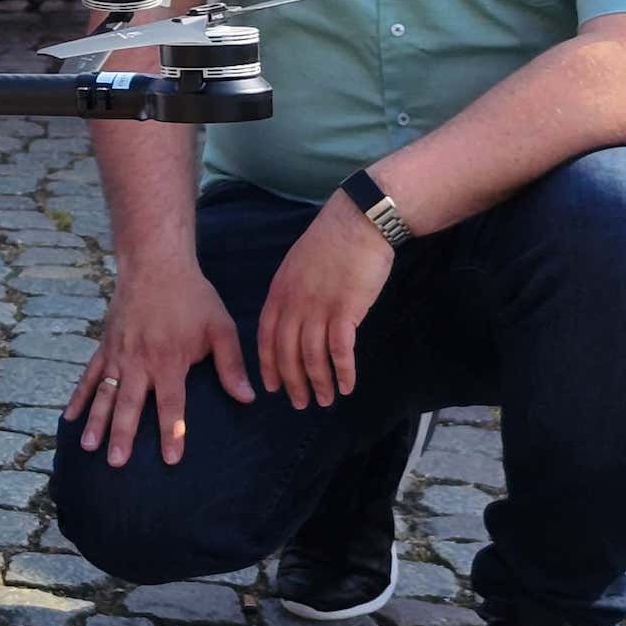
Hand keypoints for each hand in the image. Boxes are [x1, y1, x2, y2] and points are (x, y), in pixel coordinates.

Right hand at [65, 256, 251, 466]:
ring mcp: (118, 354)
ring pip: (105, 393)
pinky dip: (78, 397)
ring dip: (96, 421)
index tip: (170, 458)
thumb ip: (231, 365)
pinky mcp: (105, 346)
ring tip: (89, 447)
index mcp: (169, 360)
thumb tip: (248, 398)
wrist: (155, 264)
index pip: (172, 403)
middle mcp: (140, 361)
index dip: (172, 431)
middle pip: (130, 404)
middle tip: (117, 462)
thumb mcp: (220, 327)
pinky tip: (68, 418)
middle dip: (123, 434)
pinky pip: (89, 376)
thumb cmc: (192, 297)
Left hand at [255, 202, 393, 410]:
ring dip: (319, 383)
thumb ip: (293, 292)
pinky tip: (347, 386)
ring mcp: (319, 308)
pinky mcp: (345, 311)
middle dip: (292, 383)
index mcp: (279, 292)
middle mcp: (294, 304)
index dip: (268, 365)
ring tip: (324, 400)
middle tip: (299, 403)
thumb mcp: (298, 264)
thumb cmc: (332, 240)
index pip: (266, 337)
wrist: (358, 221)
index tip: (272, 387)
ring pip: (312, 357)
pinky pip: (340, 351)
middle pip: (287, 353)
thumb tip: (296, 316)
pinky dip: (342, 372)